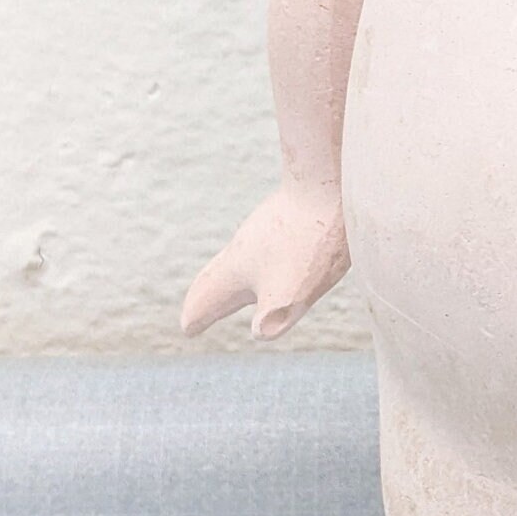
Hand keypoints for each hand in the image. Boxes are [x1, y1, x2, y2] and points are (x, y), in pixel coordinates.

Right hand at [180, 184, 349, 338]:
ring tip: (235, 281)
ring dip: (233, 272)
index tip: (186, 328)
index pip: (209, 296)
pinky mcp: (292, 212)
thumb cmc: (309, 244)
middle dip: (206, 293)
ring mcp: (267, 226)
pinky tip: (278, 250)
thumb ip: (272, 318)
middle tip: (195, 307)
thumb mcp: (290, 292)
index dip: (198, 315)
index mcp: (238, 268)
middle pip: (217, 273)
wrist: (329, 183)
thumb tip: (258, 333)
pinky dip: (261, 255)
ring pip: (242, 253)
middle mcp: (246, 245)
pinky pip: (269, 239)